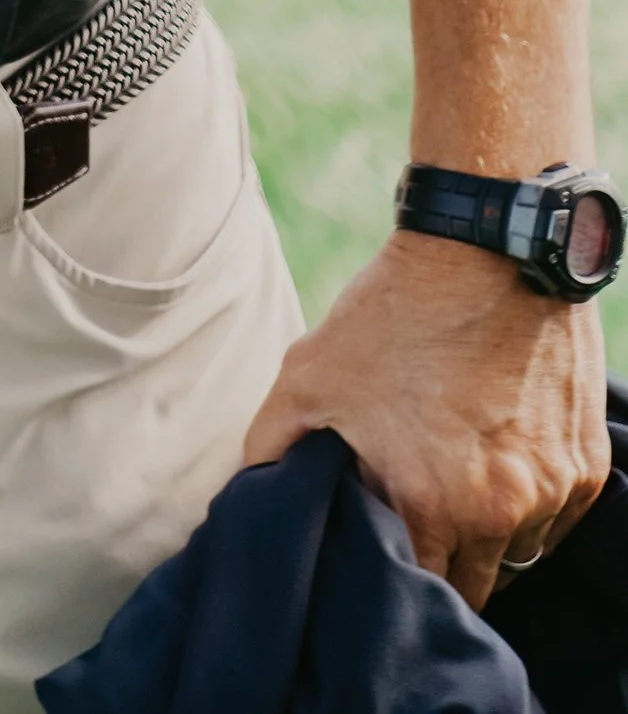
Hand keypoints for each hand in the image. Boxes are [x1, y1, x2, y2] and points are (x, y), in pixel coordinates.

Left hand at [243, 227, 611, 607]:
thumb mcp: (307, 374)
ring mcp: (553, 490)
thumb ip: (274, 448)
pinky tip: (497, 454)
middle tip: (418, 516)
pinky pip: (557, 516)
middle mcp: (504, 512)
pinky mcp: (587, 465)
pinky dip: (531, 501)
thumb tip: (250, 493)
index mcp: (435, 506)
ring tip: (457, 478)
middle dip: (444, 563)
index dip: (398, 577)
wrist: (485, 249)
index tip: (383, 554)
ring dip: (490, 533)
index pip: (420, 589)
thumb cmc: (392, 312)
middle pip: (474, 584)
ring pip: (519, 552)